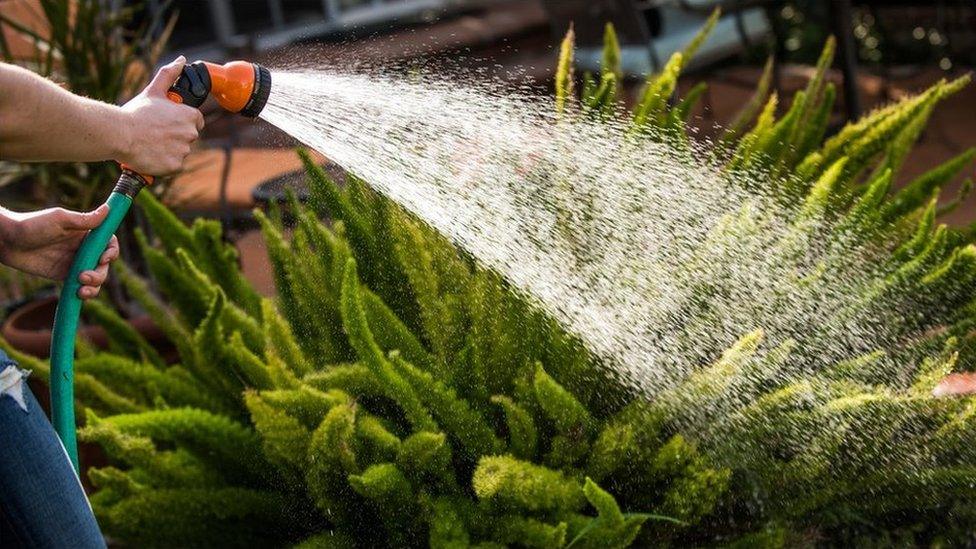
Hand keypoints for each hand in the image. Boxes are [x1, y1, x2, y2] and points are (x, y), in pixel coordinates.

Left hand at [0, 205, 119, 299]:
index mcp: (85, 234)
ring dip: (94, 286)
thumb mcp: (60, 220)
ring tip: (80, 289)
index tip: (103, 258)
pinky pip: (80, 287)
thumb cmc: (31, 225)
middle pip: (104, 265)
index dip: (111, 252)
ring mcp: (74, 263)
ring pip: (95, 278)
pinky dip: (83, 293)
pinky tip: (77, 294)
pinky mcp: (64, 276)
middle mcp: (83, 249)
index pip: (108, 244)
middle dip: (99, 274)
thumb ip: (85, 220)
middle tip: (84, 277)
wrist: (7, 241)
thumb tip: (108, 209)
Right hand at [117, 56, 204, 174]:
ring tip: (150, 143)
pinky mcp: (175, 166)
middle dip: (175, 135)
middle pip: (188, 136)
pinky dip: (164, 162)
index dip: (183, 121)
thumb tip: (181, 60)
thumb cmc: (136, 112)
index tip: (170, 122)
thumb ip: (169, 75)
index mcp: (189, 116)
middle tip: (155, 132)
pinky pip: (173, 165)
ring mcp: (183, 151)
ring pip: (180, 151)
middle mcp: (190, 134)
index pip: (196, 120)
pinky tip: (151, 154)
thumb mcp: (153, 91)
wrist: (121, 134)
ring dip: (169, 149)